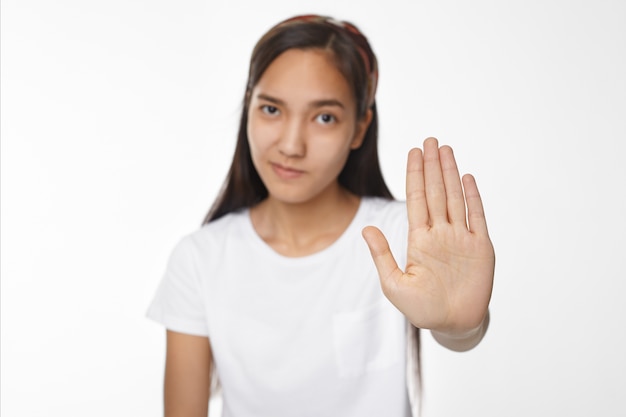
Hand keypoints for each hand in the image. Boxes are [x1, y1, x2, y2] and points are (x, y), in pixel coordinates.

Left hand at [362, 138, 494, 336]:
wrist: (453, 324)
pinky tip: (467, 178)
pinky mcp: (480, 247)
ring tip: (445, 150)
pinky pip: (477, 217)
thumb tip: (365, 228)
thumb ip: (382, 256)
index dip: (415, 175)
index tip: (414, 152)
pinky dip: (473, 197)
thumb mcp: (394, 284)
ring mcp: (461, 238)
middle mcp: (440, 233)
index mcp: (419, 239)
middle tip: (430, 140)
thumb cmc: (422, 308)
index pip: (416, 199)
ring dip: (450, 173)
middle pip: (435, 192)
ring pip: (454, 198)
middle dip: (432, 166)